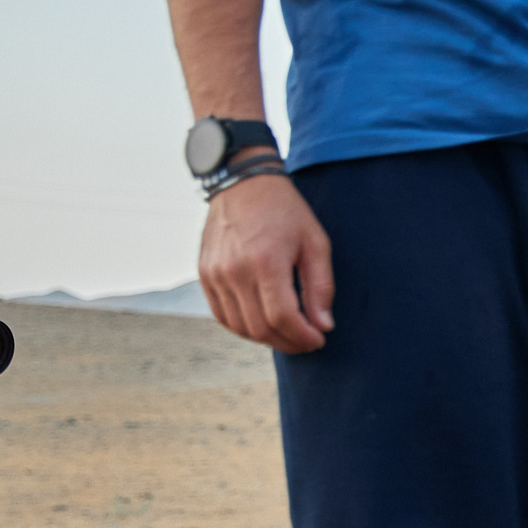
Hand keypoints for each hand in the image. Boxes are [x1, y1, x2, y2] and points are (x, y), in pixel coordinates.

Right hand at [198, 172, 334, 352]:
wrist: (243, 184)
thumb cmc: (285, 212)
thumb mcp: (315, 243)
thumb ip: (320, 287)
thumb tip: (323, 326)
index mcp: (265, 262)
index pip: (282, 318)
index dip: (303, 337)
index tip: (318, 340)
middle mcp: (235, 271)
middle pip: (260, 328)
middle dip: (288, 343)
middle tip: (306, 342)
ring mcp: (215, 274)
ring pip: (240, 327)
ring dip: (266, 339)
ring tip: (287, 334)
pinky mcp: (204, 274)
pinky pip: (222, 315)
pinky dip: (243, 327)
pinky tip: (263, 324)